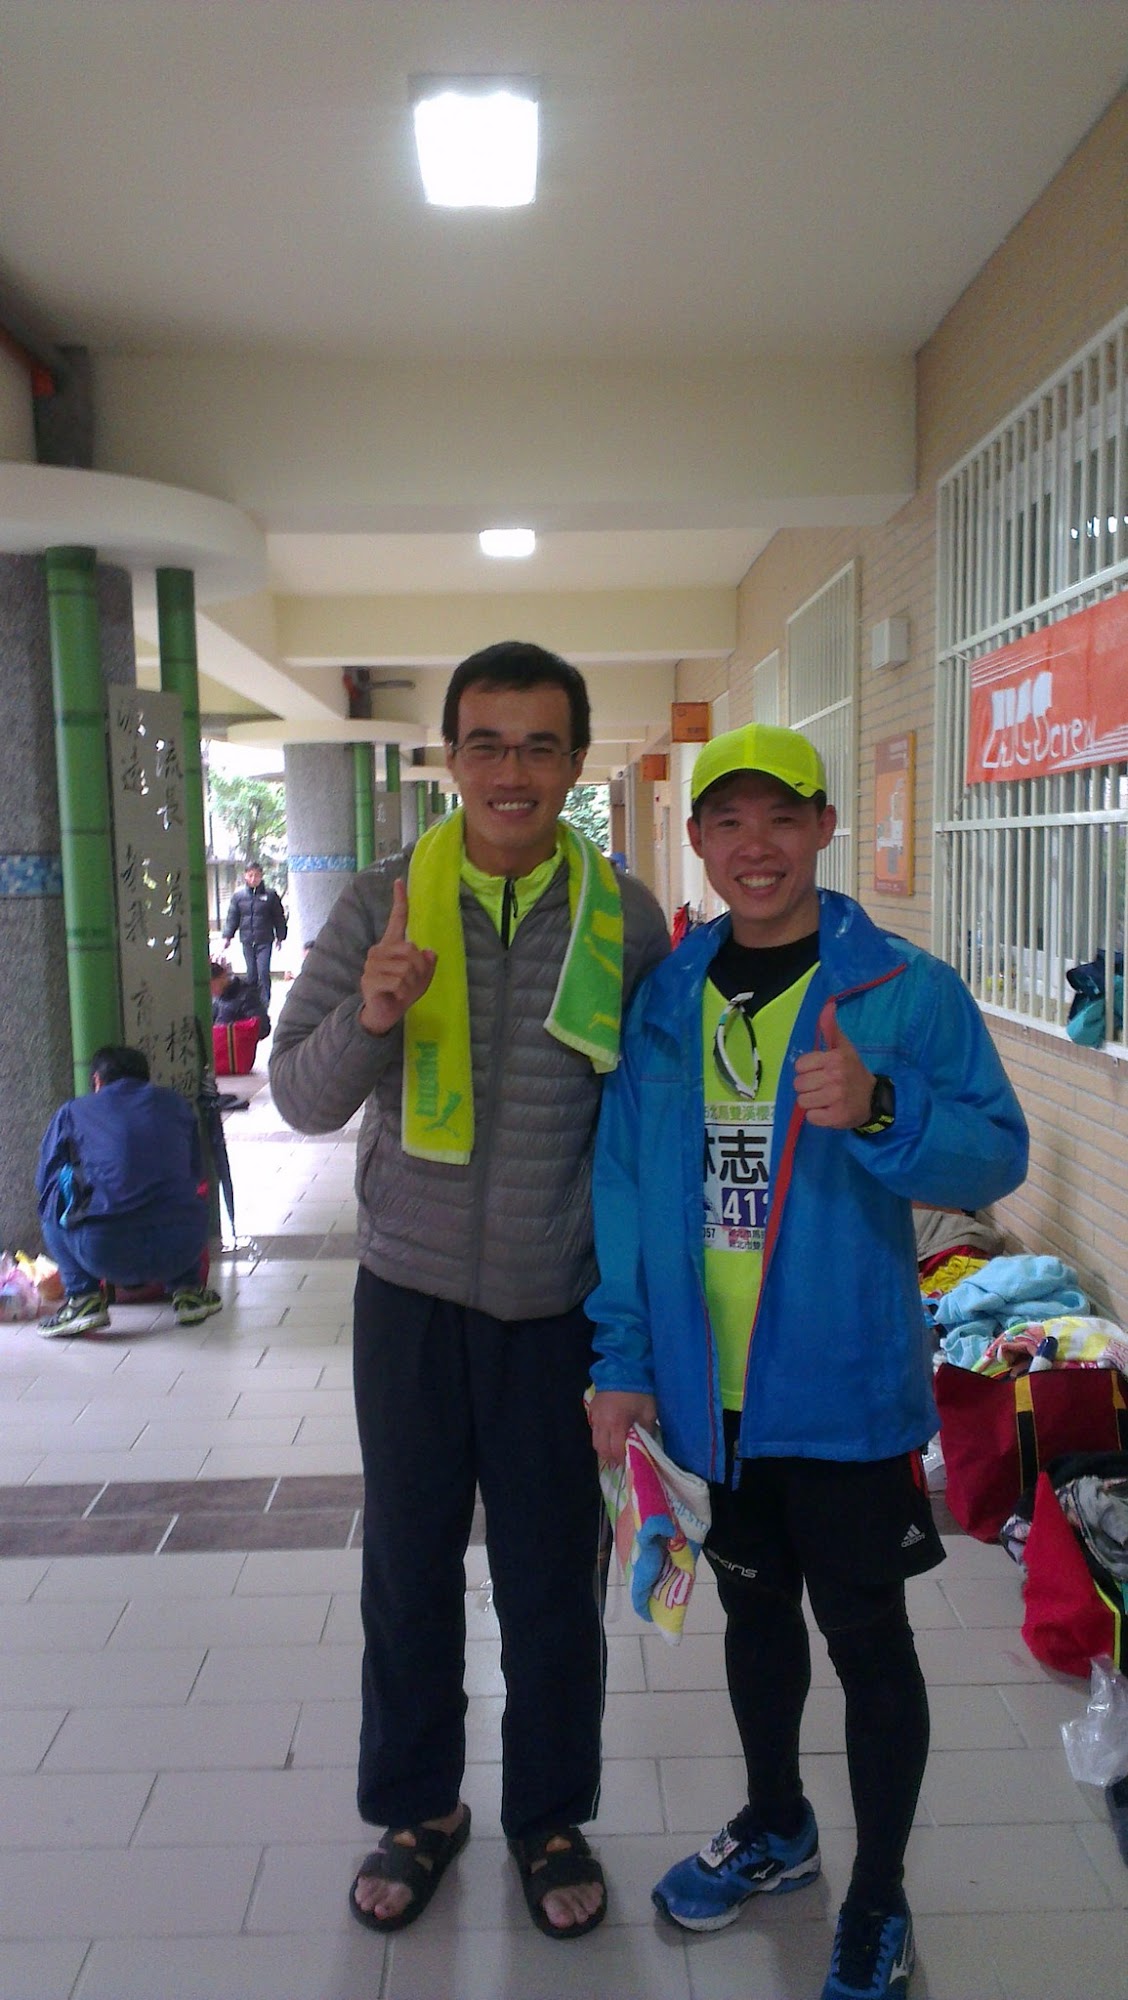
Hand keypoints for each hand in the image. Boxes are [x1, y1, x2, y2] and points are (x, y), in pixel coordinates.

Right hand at [358, 878, 436, 1035]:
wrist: (384, 1013)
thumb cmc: (402, 992)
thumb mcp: (421, 978)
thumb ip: (428, 964)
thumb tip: (429, 952)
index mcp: (391, 945)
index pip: (396, 919)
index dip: (400, 901)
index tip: (399, 881)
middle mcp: (379, 951)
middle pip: (411, 950)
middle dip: (419, 970)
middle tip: (412, 983)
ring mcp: (372, 965)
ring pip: (406, 968)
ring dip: (411, 984)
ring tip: (402, 991)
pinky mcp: (370, 979)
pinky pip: (398, 982)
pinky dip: (403, 992)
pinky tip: (396, 996)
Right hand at [588, 1388, 657, 1466]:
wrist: (624, 1368)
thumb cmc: (639, 1391)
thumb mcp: (649, 1411)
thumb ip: (646, 1430)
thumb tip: (644, 1444)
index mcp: (616, 1424)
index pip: (615, 1450)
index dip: (622, 1459)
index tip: (630, 1462)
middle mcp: (602, 1422)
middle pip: (601, 1448)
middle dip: (611, 1456)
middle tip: (622, 1458)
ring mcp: (595, 1415)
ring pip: (595, 1440)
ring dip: (604, 1447)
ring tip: (615, 1448)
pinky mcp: (592, 1408)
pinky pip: (594, 1428)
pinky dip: (601, 1435)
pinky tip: (610, 1432)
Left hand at [793, 999, 874, 1128]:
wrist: (873, 1099)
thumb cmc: (853, 1071)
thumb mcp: (844, 1048)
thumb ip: (831, 1028)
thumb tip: (828, 1005)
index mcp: (834, 1059)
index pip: (800, 1065)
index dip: (807, 1070)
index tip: (819, 1071)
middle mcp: (835, 1077)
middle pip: (799, 1084)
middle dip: (808, 1087)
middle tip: (822, 1087)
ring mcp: (835, 1098)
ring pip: (802, 1101)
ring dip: (812, 1102)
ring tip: (825, 1099)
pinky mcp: (835, 1117)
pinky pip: (811, 1117)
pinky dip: (817, 1116)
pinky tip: (828, 1110)